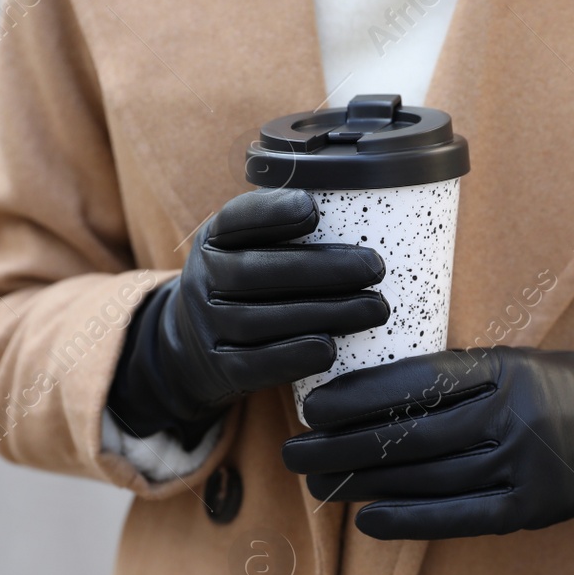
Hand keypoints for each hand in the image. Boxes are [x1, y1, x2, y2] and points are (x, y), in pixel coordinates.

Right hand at [108, 188, 388, 443]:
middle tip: (375, 268)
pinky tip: (331, 348)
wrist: (199, 347)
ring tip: (374, 308)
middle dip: (320, 269)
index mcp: (215, 239)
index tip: (314, 209)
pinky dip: (295, 357)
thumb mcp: (250, 246)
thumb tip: (364, 206)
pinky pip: (256, 364)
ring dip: (323, 313)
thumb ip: (287, 229)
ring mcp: (208, 326)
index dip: (272, 214)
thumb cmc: (249, 285)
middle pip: (253, 273)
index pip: (237, 220)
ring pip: (259, 320)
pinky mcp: (221, 368)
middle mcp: (204, 280)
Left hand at [280, 346, 573, 539]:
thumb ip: (450, 377)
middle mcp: (509, 417)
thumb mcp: (507, 364)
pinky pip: (457, 517)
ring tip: (318, 483)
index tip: (313, 405)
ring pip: (425, 477)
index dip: (357, 396)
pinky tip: (368, 519)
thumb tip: (365, 393)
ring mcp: (519, 466)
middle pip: (409, 433)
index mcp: (500, 371)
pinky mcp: (526, 509)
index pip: (415, 382)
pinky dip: (407, 520)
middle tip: (295, 450)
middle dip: (342, 444)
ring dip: (363, 483)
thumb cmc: (552, 390)